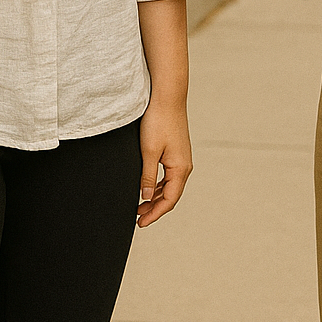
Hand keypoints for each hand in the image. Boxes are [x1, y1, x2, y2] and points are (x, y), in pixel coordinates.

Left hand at [136, 97, 192, 226]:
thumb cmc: (158, 121)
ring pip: (169, 186)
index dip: (154, 214)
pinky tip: (146, 187)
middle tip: (137, 218)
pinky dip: (157, 185)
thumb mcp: (149, 152)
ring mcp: (181, 158)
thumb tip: (144, 197)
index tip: (140, 223)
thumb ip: (147, 176)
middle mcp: (184, 166)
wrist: (167, 97)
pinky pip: (168, 175)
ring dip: (155, 197)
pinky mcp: (176, 152)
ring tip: (139, 205)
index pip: (169, 200)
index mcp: (180, 169)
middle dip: (154, 208)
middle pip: (170, 195)